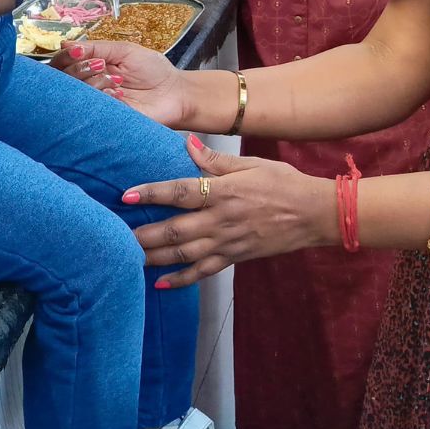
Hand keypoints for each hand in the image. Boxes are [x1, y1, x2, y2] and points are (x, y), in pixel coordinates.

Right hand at [51, 40, 187, 127]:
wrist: (175, 93)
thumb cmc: (154, 70)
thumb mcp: (124, 50)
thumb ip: (95, 48)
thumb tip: (66, 45)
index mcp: (91, 66)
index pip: (63, 63)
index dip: (65, 58)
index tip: (78, 52)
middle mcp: (89, 85)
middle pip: (63, 79)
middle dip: (80, 69)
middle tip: (102, 66)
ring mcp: (96, 103)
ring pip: (76, 93)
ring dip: (96, 82)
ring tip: (117, 82)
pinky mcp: (105, 118)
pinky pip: (91, 108)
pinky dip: (105, 98)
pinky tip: (121, 96)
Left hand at [124, 137, 335, 288]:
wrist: (314, 214)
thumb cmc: (283, 183)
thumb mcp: (251, 164)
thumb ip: (215, 160)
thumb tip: (186, 144)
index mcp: (224, 192)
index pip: (180, 192)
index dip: (152, 193)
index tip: (126, 195)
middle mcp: (221, 220)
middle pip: (175, 230)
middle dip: (143, 234)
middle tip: (116, 235)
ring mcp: (227, 243)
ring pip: (183, 254)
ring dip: (154, 257)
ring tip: (128, 257)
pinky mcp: (234, 258)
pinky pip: (203, 272)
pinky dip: (181, 280)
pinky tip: (160, 284)